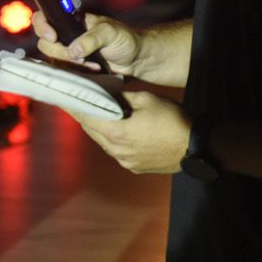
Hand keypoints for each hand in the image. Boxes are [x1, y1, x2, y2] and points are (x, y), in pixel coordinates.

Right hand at [34, 11, 140, 75]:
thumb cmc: (124, 39)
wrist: (136, 59)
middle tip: (82, 57)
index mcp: (70, 21)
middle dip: (61, 52)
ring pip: (53, 60)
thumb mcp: (110, 32)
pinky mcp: (72, 69)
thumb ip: (91, 39)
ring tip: (93, 65)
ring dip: (71, 64)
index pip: (43, 18)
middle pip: (44, 44)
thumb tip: (74, 50)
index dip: (42, 27)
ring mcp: (67, 53)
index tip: (53, 37)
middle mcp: (64, 36)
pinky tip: (92, 71)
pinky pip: (63, 73)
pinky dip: (75, 74)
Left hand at [74, 90, 188, 174]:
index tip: (64, 97)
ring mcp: (124, 161)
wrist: (197, 148)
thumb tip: (107, 95)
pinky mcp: (133, 167)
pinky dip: (112, 139)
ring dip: (98, 128)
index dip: (73, 106)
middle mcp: (115, 150)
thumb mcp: (147, 99)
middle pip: (91, 130)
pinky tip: (118, 129)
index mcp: (116, 132)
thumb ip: (122, 97)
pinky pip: (115, 151)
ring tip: (98, 113)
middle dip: (85, 116)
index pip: (85, 117)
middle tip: (80, 102)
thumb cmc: (172, 120)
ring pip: (102, 142)